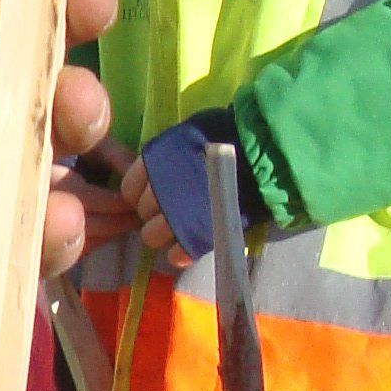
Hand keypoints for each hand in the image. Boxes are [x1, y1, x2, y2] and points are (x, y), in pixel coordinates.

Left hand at [124, 119, 221, 265]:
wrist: (261, 155)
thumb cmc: (226, 137)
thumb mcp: (187, 136)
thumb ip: (168, 156)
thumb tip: (162, 167)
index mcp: (153, 165)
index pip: (129, 190)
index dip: (142, 194)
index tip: (158, 194)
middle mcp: (157, 192)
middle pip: (141, 214)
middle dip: (155, 213)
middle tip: (177, 209)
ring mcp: (173, 217)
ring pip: (152, 237)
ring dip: (166, 234)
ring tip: (185, 227)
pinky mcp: (194, 237)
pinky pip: (176, 254)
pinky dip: (182, 252)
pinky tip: (193, 244)